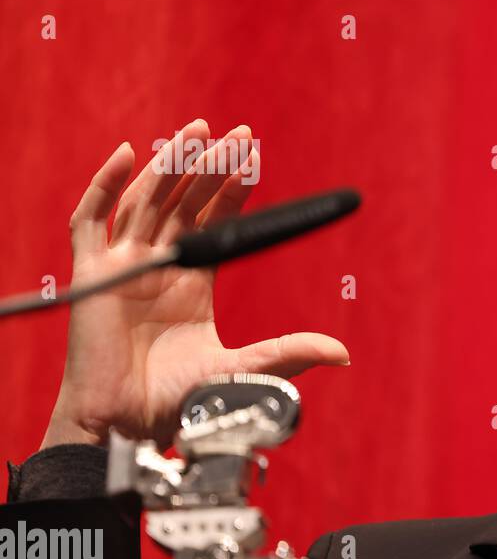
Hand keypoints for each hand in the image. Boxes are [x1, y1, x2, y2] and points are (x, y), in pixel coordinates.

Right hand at [42, 120, 349, 450]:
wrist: (129, 426)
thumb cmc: (179, 402)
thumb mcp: (243, 367)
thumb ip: (289, 352)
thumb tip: (343, 352)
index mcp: (193, 283)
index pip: (214, 221)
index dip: (232, 189)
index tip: (255, 159)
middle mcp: (159, 268)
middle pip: (184, 202)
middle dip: (209, 167)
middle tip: (238, 134)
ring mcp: (124, 267)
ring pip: (146, 200)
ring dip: (169, 164)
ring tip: (197, 132)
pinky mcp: (92, 275)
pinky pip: (90, 221)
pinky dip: (105, 186)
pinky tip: (126, 154)